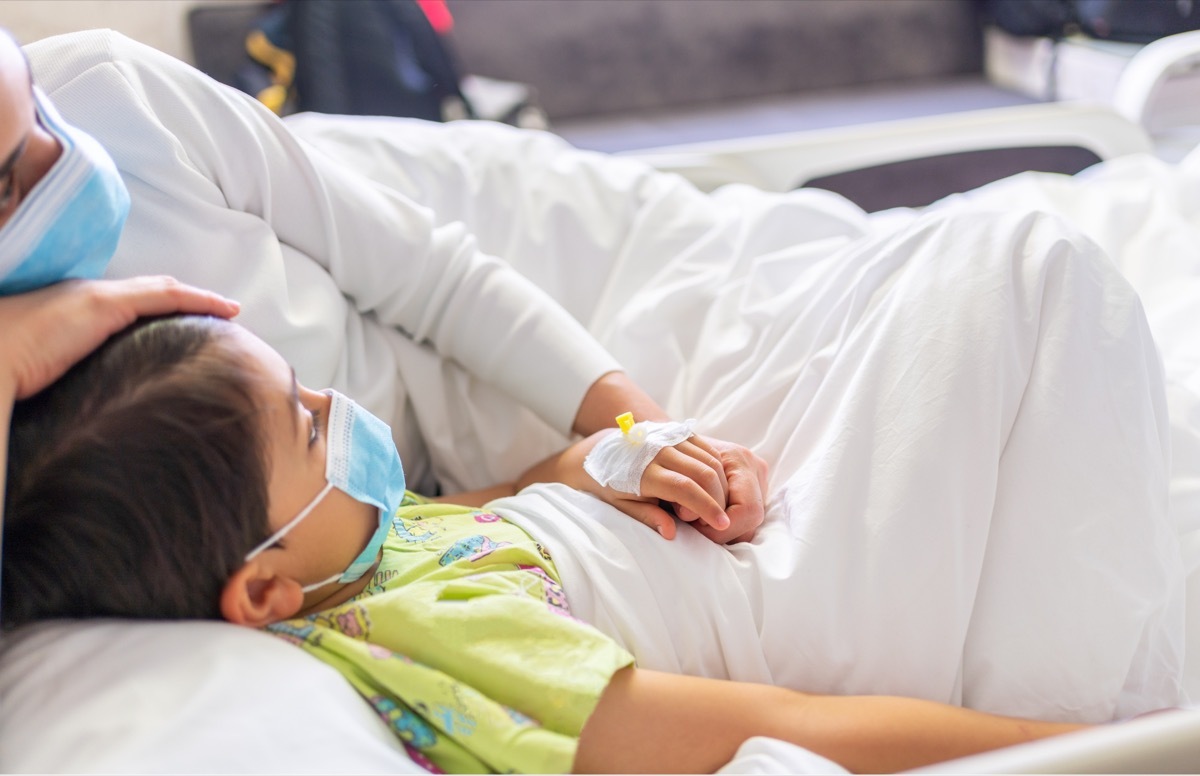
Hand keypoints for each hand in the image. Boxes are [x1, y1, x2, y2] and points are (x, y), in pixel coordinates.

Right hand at [0, 276, 239, 400]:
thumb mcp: (46, 375)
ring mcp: (96, 297)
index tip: (183, 323)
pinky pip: (166, 296)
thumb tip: (87, 414)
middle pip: (148, 293)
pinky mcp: (105, 303)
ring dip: (197, 299)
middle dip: (183, 301)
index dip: (157, 309)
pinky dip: (198, 299)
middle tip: (216, 314)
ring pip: (162, 290)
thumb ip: (70, 380)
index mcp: (71, 311)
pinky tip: (225, 308)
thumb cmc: (6, 373)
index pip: (125, 304)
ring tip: (228, 311)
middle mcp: (86, 295)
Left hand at [529, 430, 766, 542]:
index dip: (706, 507)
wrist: (602, 449)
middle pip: (704, 473)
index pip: (684, 488)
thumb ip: (647, 517)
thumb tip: (670, 533)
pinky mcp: (678, 431)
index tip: (721, 524)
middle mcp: (659, 450)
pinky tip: (715, 486)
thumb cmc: (611, 482)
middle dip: (719, 498)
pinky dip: (718, 469)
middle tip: (719, 519)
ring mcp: (670, 437)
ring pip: (710, 460)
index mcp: (643, 471)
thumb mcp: (621, 505)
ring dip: (721, 485)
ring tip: (716, 505)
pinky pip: (708, 450)